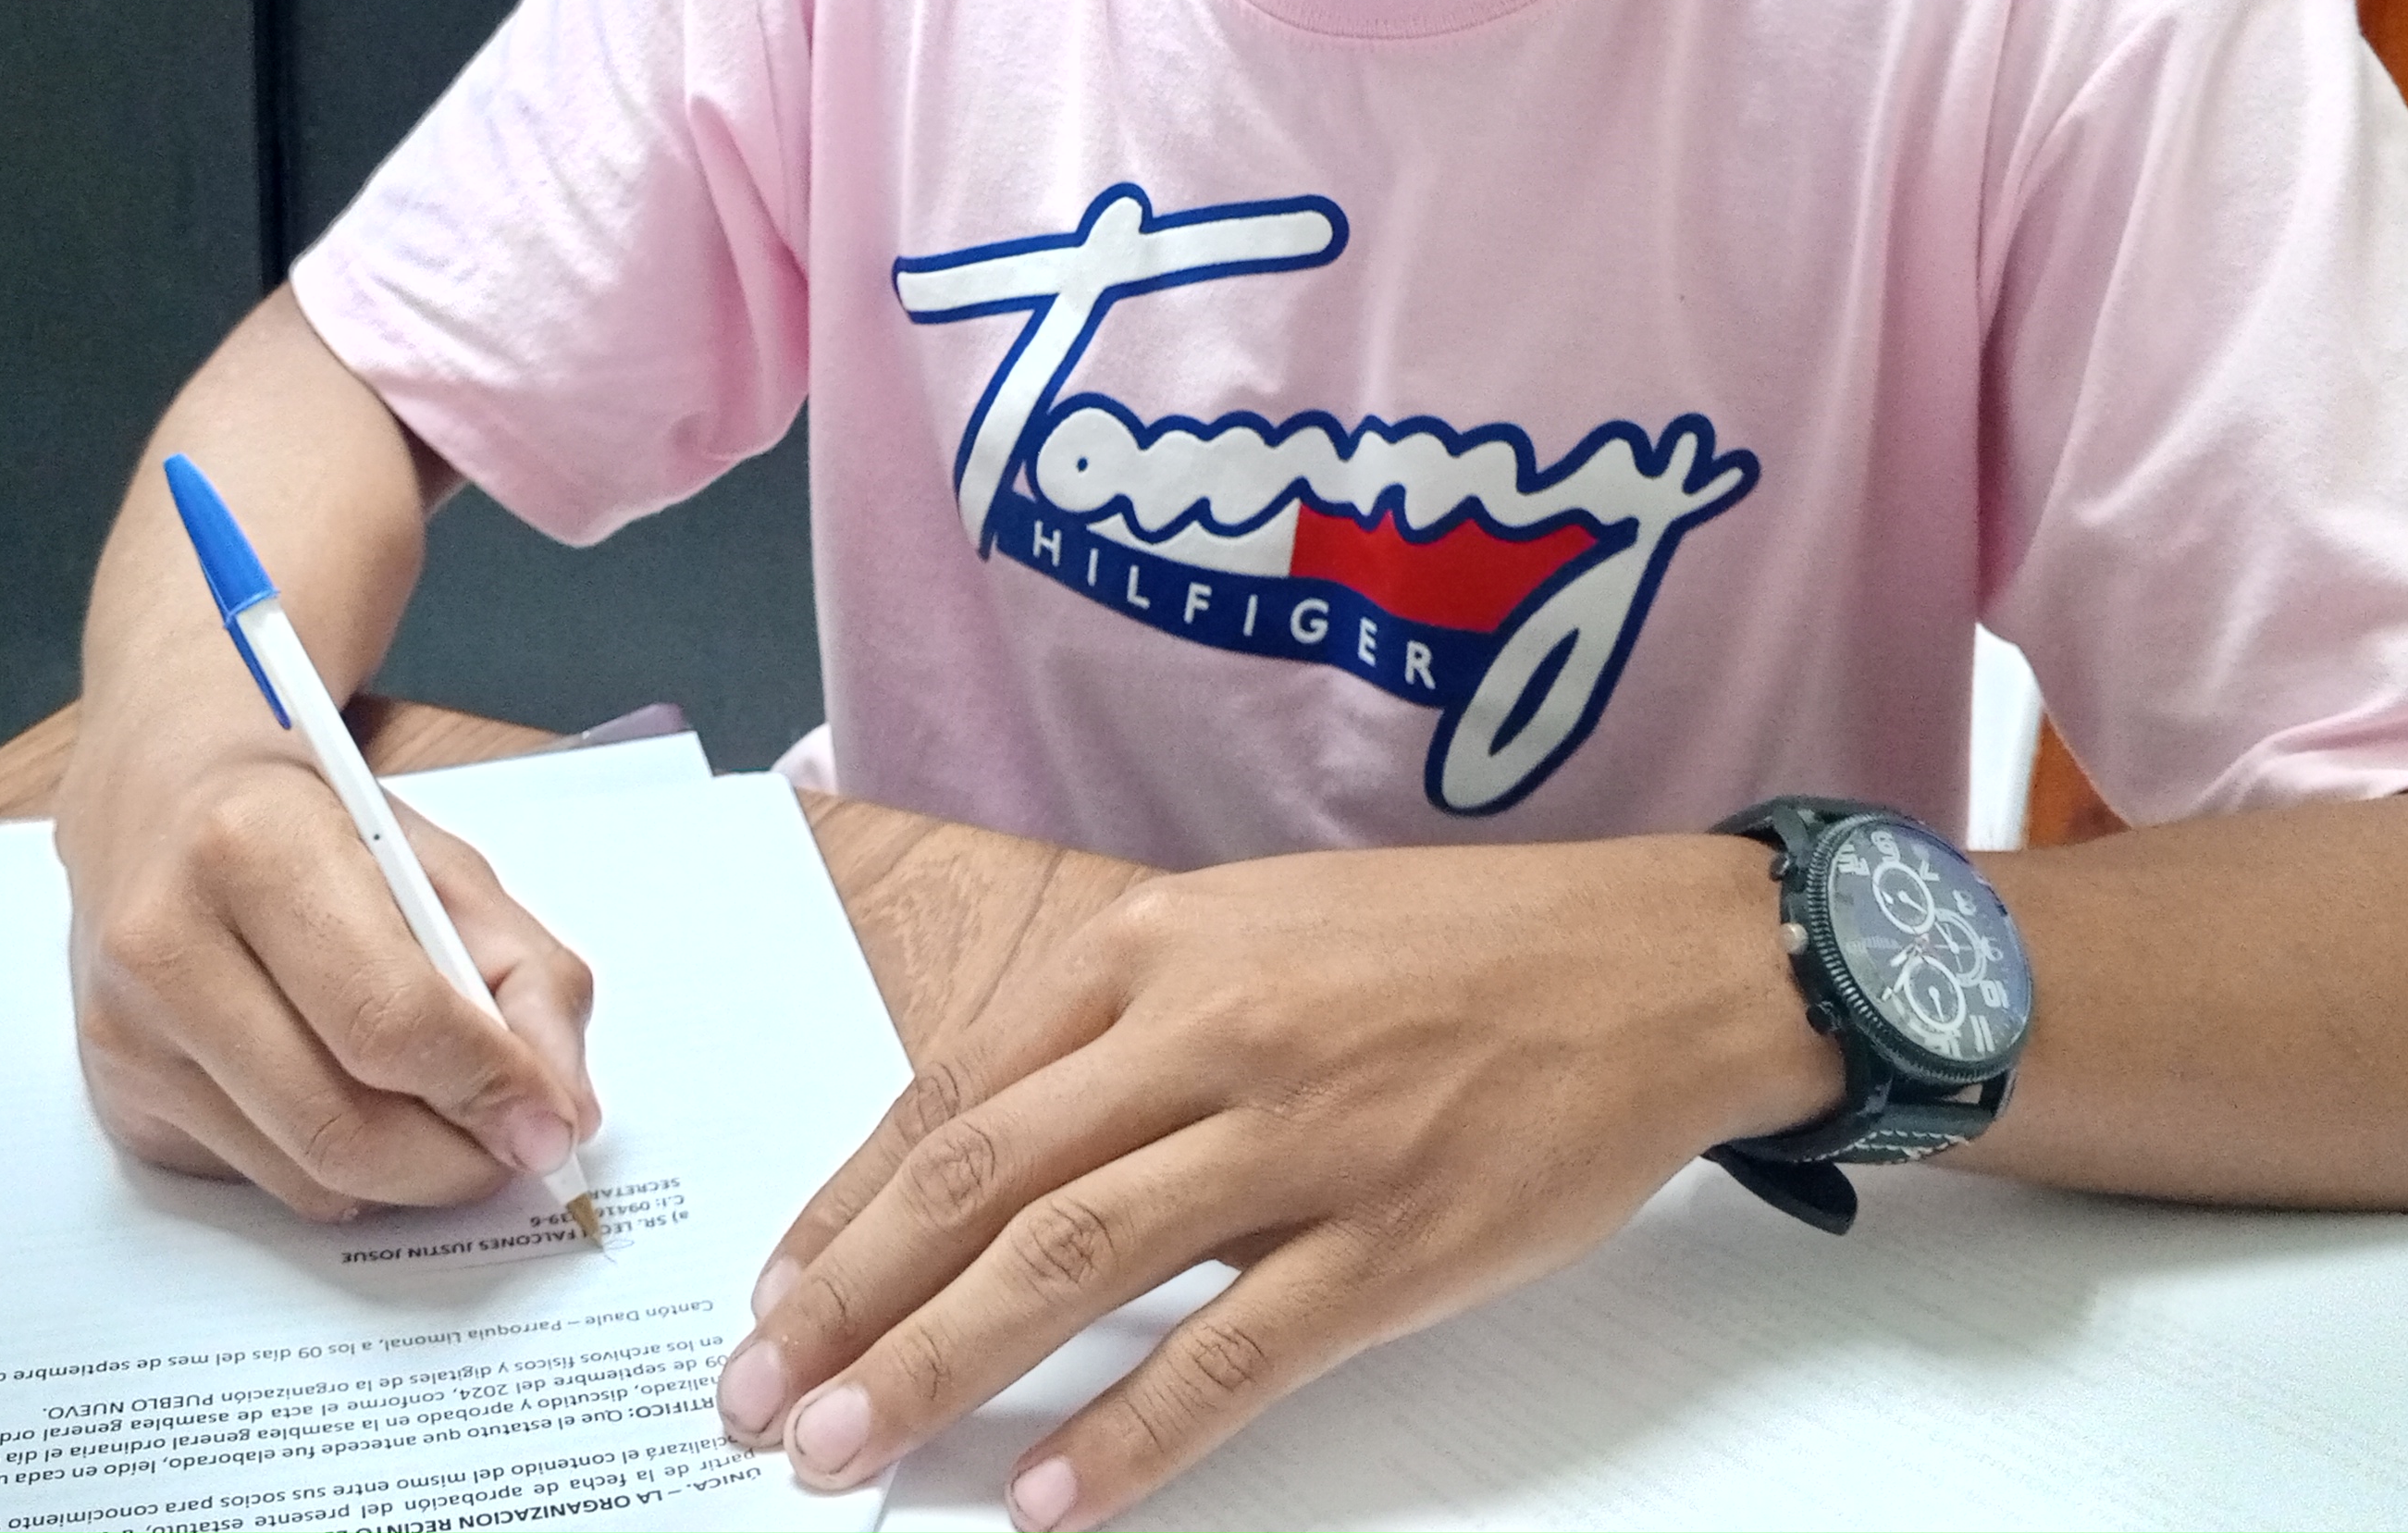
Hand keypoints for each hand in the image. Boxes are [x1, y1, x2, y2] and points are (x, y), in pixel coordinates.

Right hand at [55, 727, 600, 1219]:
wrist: (157, 801)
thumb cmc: (311, 825)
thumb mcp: (440, 863)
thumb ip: (527, 977)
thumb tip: (560, 1114)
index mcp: (252, 847)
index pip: (386, 1018)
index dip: (486, 1086)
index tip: (551, 1121)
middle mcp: (165, 946)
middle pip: (342, 1126)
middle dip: (457, 1160)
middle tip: (514, 1148)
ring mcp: (128, 1037)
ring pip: (305, 1176)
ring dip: (407, 1177)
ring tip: (450, 1125)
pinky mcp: (120, 1103)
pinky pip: (263, 1182)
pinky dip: (336, 1171)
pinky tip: (353, 1102)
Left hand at [713, 835, 1835, 1529]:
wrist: (1647, 958)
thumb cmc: (1438, 949)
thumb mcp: (1249, 931)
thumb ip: (1118, 1030)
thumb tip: (982, 1155)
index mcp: (1152, 946)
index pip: (953, 1095)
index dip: (847, 1209)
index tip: (773, 1298)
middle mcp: (1203, 1031)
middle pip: (981, 1181)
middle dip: (850, 1300)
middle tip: (760, 1400)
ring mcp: (1297, 1139)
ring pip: (1072, 1264)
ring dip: (939, 1367)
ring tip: (846, 1451)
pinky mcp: (1390, 1241)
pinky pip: (1232, 1353)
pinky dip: (1129, 1434)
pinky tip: (1051, 1502)